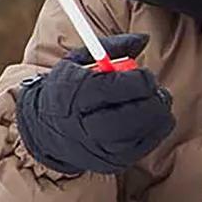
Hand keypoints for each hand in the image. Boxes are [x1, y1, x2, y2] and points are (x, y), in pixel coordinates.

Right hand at [13, 32, 174, 174]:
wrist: (43, 130)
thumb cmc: (66, 91)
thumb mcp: (77, 61)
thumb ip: (111, 46)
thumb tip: (144, 39)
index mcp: (75, 94)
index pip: (119, 87)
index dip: (140, 79)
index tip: (143, 74)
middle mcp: (86, 125)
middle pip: (136, 113)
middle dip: (154, 98)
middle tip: (152, 89)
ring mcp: (101, 148)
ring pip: (146, 129)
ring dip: (158, 113)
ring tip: (148, 102)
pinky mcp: (114, 162)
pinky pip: (148, 144)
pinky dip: (154, 129)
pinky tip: (143, 119)